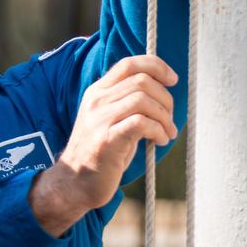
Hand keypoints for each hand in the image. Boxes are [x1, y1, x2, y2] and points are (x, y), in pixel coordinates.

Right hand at [29, 55, 176, 235]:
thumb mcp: (109, 120)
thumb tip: (162, 93)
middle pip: (142, 81)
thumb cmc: (99, 153)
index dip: (156, 66)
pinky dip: (158, 130)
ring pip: (143, 100)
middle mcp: (96, 100)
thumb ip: (127, 103)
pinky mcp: (107, 139)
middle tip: (169, 119)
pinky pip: (141, 122)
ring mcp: (99, 119)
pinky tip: (159, 141)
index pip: (129, 63)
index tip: (173, 79)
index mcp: (97, 92)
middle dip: (165, 98)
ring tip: (167, 133)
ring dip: (164, 117)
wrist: (74, 183)